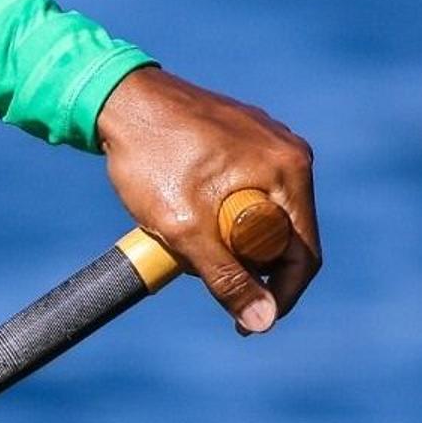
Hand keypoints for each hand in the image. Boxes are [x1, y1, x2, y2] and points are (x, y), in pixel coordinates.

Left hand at [93, 64, 319, 332]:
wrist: (117, 100)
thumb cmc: (150, 157)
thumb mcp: (185, 228)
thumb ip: (226, 277)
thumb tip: (262, 322)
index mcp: (289, 171)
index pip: (304, 254)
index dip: (279, 297)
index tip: (246, 323)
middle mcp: (290, 152)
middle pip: (285, 236)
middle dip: (247, 265)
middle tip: (200, 271)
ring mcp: (269, 142)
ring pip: (263, 214)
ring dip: (230, 240)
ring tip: (183, 237)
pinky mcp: (245, 139)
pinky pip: (248, 191)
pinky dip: (221, 214)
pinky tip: (185, 210)